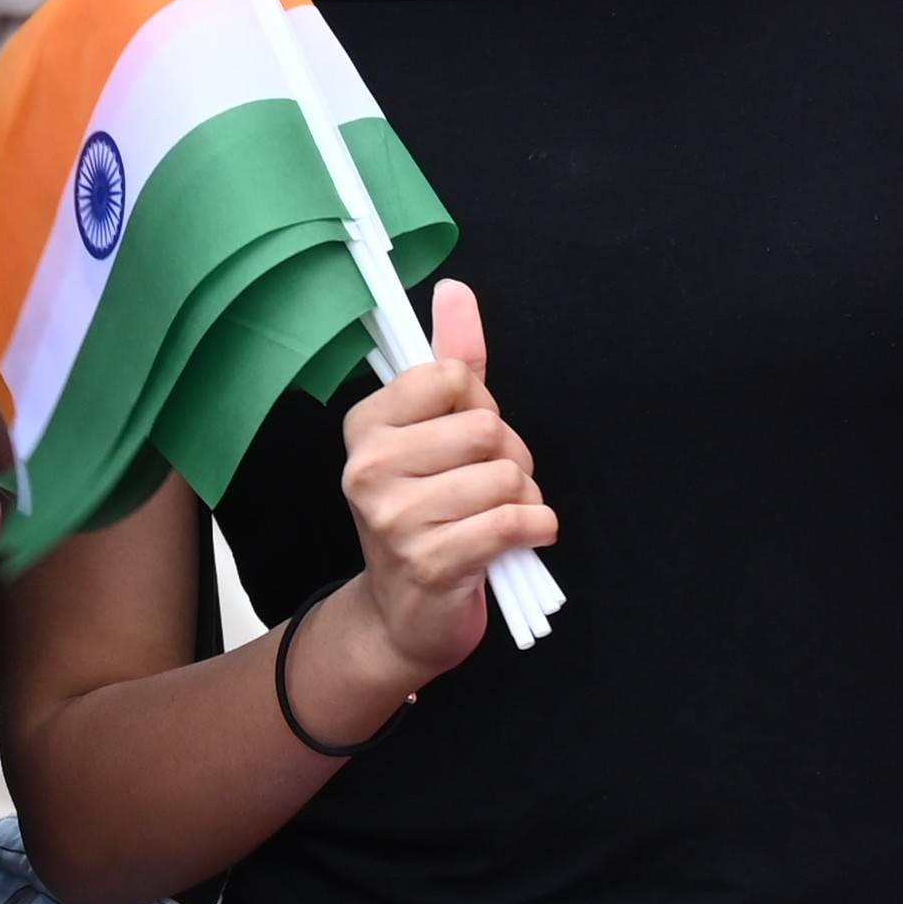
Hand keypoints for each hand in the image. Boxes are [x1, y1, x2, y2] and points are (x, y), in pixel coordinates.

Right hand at [332, 279, 558, 695]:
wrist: (406, 613)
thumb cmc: (430, 510)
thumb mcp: (437, 430)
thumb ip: (452, 358)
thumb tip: (455, 290)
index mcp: (366, 426)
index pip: (450, 376)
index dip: (480, 404)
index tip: (466, 435)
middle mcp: (368, 469)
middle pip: (486, 427)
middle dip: (510, 456)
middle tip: (489, 484)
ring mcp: (394, 519)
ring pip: (505, 476)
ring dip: (524, 497)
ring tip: (498, 516)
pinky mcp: (430, 562)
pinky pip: (512, 521)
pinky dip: (536, 527)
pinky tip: (525, 536)